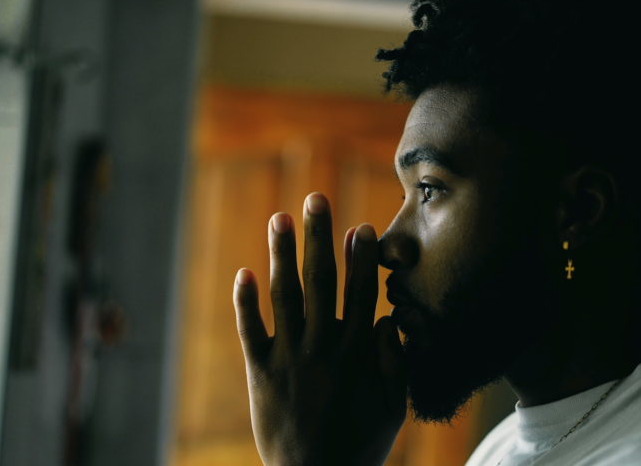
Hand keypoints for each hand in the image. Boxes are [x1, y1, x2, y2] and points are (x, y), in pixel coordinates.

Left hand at [233, 192, 406, 465]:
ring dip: (282, 254)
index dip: (361, 258)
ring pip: (285, 297)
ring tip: (279, 217)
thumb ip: (395, 363)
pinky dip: (247, 303)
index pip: (360, 294)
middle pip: (321, 282)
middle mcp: (322, 349)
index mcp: (357, 354)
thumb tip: (390, 319)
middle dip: (319, 237)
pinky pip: (251, 332)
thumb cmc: (359, 445)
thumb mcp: (393, 409)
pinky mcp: (261, 374)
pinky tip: (245, 272)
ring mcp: (289, 359)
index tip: (360, 226)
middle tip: (316, 198)